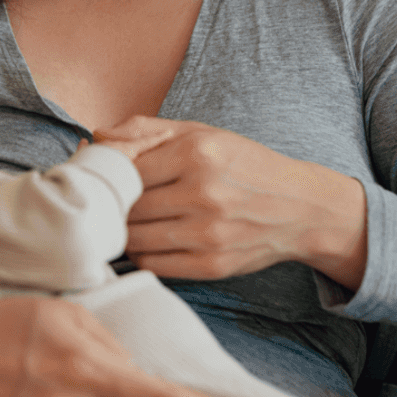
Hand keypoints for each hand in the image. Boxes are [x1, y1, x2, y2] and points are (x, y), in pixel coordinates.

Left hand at [97, 116, 367, 288]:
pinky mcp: (212, 265)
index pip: (124, 169)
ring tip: (128, 221)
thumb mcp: (202, 133)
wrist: (300, 208)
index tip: (102, 178)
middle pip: (125, 206)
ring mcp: (208, 233)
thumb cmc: (244, 166)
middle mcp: (203, 194)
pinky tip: (149, 241)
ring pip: (134, 239)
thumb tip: (96, 138)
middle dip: (110, 205)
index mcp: (197, 154)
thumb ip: (146, 130)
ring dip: (122, 233)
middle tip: (107, 203)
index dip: (106, 175)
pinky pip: (153, 265)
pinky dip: (142, 254)